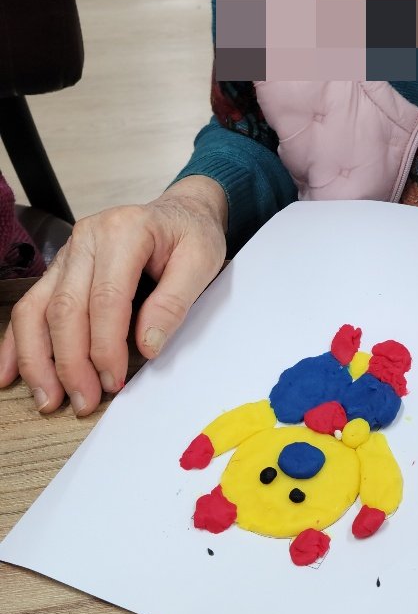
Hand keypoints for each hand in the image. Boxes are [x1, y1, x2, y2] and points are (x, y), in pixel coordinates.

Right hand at [0, 177, 226, 417]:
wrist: (181, 214)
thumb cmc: (191, 235)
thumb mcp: (203, 260)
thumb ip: (175, 301)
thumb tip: (148, 345)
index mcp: (124, 231)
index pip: (106, 297)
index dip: (106, 345)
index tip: (114, 380)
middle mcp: (88, 238)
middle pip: (66, 308)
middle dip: (71, 362)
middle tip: (85, 400)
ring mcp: (68, 253)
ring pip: (37, 310)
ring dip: (39, 360)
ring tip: (50, 399)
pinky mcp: (59, 270)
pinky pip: (29, 306)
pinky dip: (18, 343)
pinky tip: (11, 374)